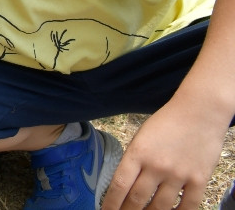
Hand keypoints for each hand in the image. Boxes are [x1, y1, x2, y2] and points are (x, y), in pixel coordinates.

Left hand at [100, 103, 225, 209]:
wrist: (199, 111)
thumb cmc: (167, 122)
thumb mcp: (141, 137)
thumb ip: (134, 160)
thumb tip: (125, 185)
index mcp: (138, 153)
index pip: (119, 185)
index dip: (111, 203)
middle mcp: (156, 166)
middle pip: (137, 199)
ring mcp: (178, 174)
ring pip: (160, 206)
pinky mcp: (199, 179)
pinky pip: (188, 206)